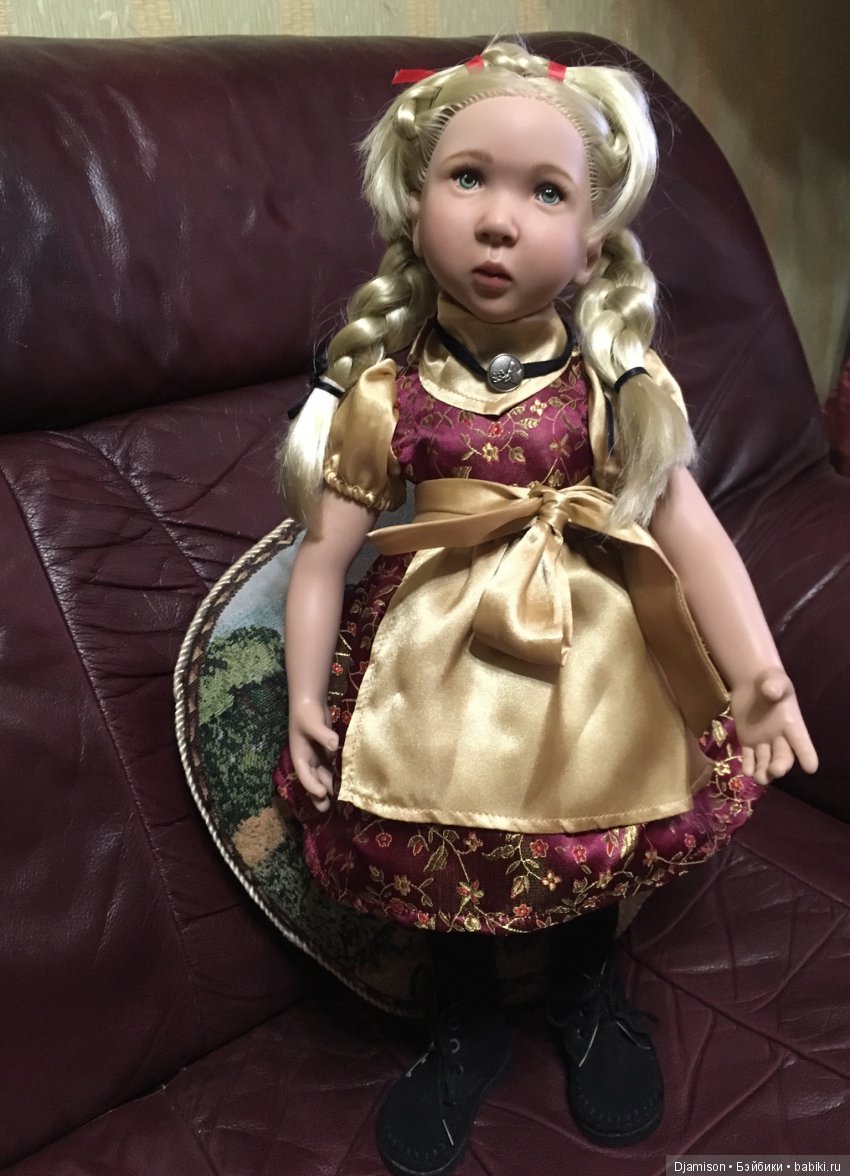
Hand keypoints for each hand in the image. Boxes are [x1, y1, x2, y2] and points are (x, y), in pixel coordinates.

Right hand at [288, 698, 338, 811]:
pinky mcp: (325, 751)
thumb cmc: (306, 713)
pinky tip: (345, 782)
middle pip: (313, 779)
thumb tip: (334, 745)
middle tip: (325, 808)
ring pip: (322, 775)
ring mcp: (316, 756)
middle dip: (318, 794)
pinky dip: (335, 775)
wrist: (309, 702)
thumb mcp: (313, 723)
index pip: (304, 773)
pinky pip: (330, 766)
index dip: (311, 785)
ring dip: (328, 786)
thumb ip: (323, 734)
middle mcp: (307, 758)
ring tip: (337, 799)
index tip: (321, 793)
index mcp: (299, 755)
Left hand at [731, 668, 817, 784]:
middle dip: (781, 765)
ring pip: (765, 761)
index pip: (802, 742)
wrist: (751, 683)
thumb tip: (771, 691)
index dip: (806, 754)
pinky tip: (746, 771)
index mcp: (792, 724)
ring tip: (759, 778)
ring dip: (763, 771)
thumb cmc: (769, 682)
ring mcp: (763, 741)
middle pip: (783, 755)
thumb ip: (774, 686)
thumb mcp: (774, 680)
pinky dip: (748, 765)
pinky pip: (749, 757)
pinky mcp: (748, 741)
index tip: (810, 767)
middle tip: (776, 771)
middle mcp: (780, 737)